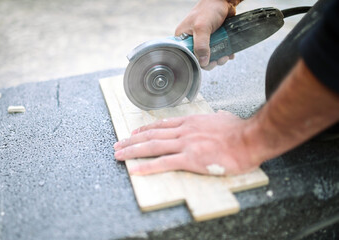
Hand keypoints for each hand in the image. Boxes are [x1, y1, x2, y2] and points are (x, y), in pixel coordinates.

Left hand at [113, 111, 261, 175]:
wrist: (249, 138)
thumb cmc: (239, 131)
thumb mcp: (225, 119)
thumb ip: (218, 118)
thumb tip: (221, 116)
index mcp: (191, 122)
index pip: (162, 125)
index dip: (145, 129)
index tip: (134, 132)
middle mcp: (184, 131)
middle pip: (152, 135)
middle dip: (132, 140)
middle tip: (118, 144)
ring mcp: (185, 144)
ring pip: (152, 146)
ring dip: (133, 151)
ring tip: (119, 154)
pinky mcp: (190, 159)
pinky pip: (164, 163)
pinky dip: (147, 166)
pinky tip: (136, 170)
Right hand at [175, 0, 235, 69]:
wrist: (224, 1)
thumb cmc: (209, 8)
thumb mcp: (202, 28)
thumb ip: (201, 45)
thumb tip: (203, 62)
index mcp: (183, 37)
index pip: (187, 55)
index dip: (197, 61)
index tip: (207, 63)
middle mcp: (192, 39)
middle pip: (199, 58)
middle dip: (211, 61)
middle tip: (218, 60)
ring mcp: (204, 39)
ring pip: (210, 55)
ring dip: (219, 58)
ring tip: (225, 56)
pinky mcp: (214, 39)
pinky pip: (218, 50)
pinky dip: (225, 53)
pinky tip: (229, 52)